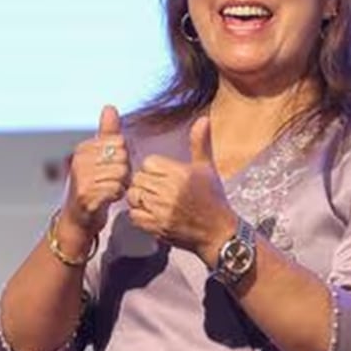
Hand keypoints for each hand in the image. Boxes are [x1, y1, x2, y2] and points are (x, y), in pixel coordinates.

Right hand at [61, 105, 130, 238]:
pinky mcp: (86, 196)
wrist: (77, 220)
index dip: (122, 157)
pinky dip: (116, 195)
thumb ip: (107, 132)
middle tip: (110, 181)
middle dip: (123, 171)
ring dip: (121, 184)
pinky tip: (107, 199)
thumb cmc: (93, 187)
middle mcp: (79, 160)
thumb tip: (110, 107)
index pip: (120, 142)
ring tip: (108, 190)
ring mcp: (81, 178)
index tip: (111, 168)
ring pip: (121, 173)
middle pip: (122, 157)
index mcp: (83, 148)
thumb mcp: (99, 157)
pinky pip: (116, 189)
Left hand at [126, 115, 235, 261]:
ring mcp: (162, 210)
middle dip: (146, 183)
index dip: (154, 169)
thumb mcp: (208, 168)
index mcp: (181, 174)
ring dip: (140, 198)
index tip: (164, 176)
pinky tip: (151, 213)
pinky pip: (133, 215)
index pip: (149, 163)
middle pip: (139, 179)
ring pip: (134, 196)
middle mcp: (170, 191)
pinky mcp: (157, 227)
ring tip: (153, 201)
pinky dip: (139, 214)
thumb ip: (200, 143)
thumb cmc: (213, 198)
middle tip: (158, 189)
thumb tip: (203, 119)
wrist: (217, 232)